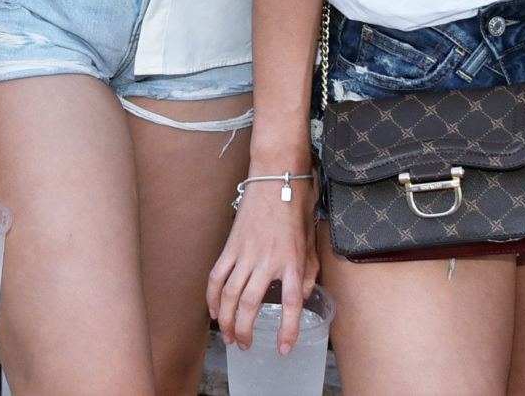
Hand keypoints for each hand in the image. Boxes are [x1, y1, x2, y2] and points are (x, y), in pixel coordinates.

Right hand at [207, 157, 319, 352]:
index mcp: (293, 261)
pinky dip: (213, 296)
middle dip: (246, 329)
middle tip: (245, 345)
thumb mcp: (312, 240)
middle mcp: (268, 260)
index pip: (291, 303)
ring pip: (230, 294)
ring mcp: (246, 252)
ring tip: (228, 336)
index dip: (287, 329)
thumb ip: (310, 271)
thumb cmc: (297, 206)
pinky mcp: (231, 245)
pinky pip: (217, 275)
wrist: (275, 176)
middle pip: (252, 303)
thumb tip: (304, 295)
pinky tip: (214, 311)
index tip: (283, 348)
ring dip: (227, 319)